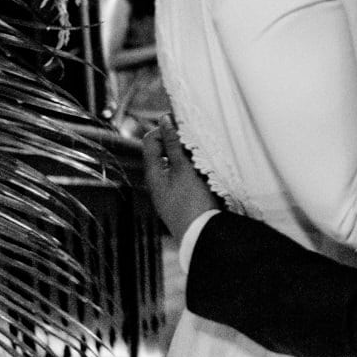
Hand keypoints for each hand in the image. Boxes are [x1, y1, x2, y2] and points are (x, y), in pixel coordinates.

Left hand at [142, 118, 220, 238]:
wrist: (201, 236)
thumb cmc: (191, 203)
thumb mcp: (184, 169)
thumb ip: (174, 144)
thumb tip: (165, 120)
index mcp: (153, 173)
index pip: (150, 140)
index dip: (164, 129)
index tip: (183, 125)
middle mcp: (158, 181)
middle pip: (163, 151)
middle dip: (178, 142)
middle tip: (196, 139)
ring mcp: (169, 191)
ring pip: (175, 163)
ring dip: (187, 156)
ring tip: (202, 156)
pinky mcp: (181, 199)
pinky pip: (183, 176)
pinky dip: (192, 169)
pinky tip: (205, 172)